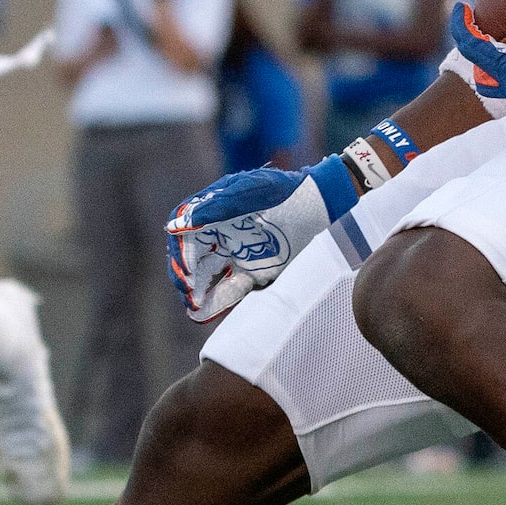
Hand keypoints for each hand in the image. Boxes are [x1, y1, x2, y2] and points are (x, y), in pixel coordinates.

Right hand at [165, 154, 359, 321]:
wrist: (326, 207)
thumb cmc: (288, 191)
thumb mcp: (253, 191)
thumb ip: (218, 205)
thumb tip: (179, 223)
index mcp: (217, 211)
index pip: (185, 232)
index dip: (180, 250)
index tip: (185, 267)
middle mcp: (223, 234)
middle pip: (192, 257)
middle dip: (184, 275)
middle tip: (186, 291)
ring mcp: (239, 254)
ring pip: (207, 277)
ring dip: (197, 292)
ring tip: (192, 307)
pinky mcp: (256, 272)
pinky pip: (231, 289)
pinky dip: (217, 302)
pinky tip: (203, 314)